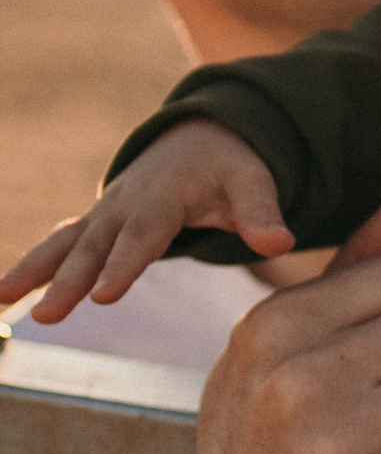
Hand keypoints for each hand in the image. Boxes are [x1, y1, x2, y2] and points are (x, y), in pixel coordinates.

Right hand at [3, 121, 296, 318]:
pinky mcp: (94, 223)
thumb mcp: (254, 181)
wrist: (200, 138)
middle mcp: (126, 204)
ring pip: (66, 244)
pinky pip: (59, 243)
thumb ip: (264, 212)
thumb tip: (280, 243)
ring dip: (35, 270)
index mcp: (164, 197)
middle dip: (70, 280)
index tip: (103, 295)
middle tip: (49, 315)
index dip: (124, 264)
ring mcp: (105, 213)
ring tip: (4, 299)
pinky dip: (32, 264)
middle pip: (95, 246)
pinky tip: (5, 294)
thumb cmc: (231, 167)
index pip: (143, 236)